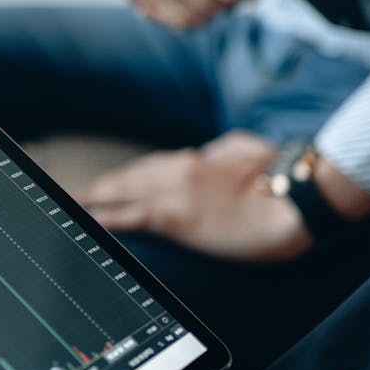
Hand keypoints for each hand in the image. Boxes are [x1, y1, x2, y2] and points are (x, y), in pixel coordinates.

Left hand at [78, 131, 312, 261]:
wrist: (295, 201)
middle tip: (77, 193)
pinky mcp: (176, 217)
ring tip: (74, 204)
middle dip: (103, 185)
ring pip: (124, 191)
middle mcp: (179, 170)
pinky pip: (130, 216)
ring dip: (96, 196)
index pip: (151, 167)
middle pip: (130, 177)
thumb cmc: (281, 176)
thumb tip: (207, 153)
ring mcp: (174, 192)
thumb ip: (221, 151)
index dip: (127, 176)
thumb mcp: (248, 150)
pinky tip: (87, 219)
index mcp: (196, 159)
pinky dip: (105, 216)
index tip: (110, 182)